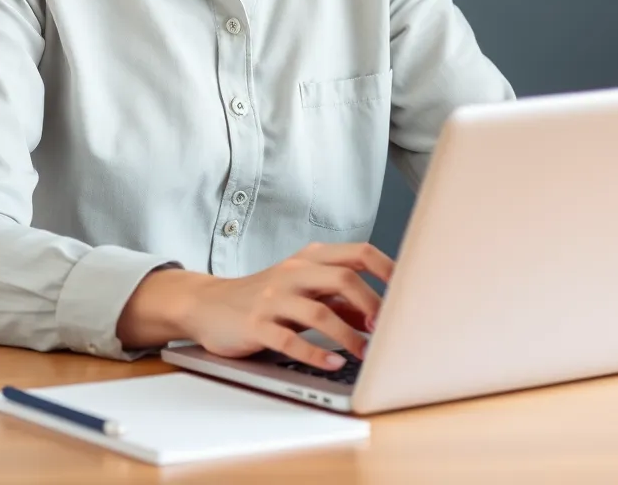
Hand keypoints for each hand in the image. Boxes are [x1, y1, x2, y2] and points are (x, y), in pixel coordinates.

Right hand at [178, 242, 393, 370]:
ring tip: (365, 354)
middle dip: (372, 304)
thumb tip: (380, 315)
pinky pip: (289, 340)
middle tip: (387, 329)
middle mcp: (293, 272)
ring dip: (348, 335)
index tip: (409, 291)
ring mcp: (273, 298)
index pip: (358, 253)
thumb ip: (340, 300)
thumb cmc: (264, 298)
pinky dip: (315, 353)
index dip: (387, 269)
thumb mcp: (304, 291)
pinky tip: (332, 364)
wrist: (208, 304)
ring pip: (319, 311)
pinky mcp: (256, 325)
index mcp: (310, 258)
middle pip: (343, 278)